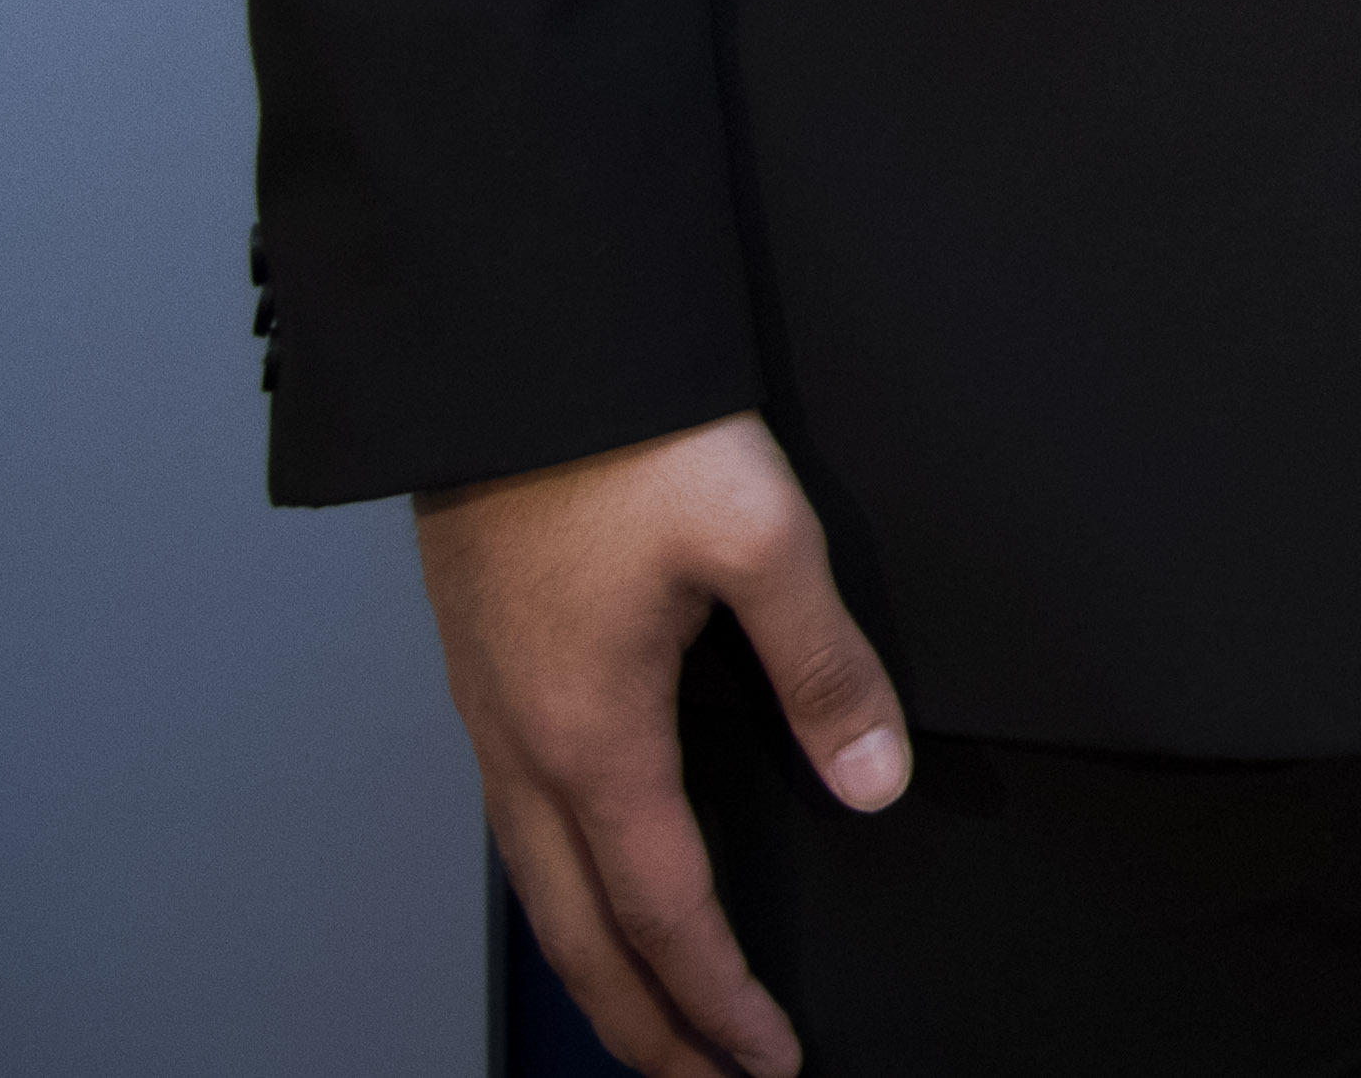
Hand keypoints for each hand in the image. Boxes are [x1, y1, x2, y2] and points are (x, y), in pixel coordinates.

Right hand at [413, 410, 907, 1077]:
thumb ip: (825, 667)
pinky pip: (518, 824)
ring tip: (653, 1015)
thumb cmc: (625, 436)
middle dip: (642, 1022)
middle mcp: (522, 746)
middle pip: (577, 932)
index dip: (718, 997)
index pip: (663, 911)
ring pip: (537, 885)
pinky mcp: (486, 674)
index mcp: (592, 737)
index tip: (765, 1060)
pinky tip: (596, 879)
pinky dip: (563, 889)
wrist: (509, 352)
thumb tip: (874, 780)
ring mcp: (491, 715)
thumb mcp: (764, 539)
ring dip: (597, 963)